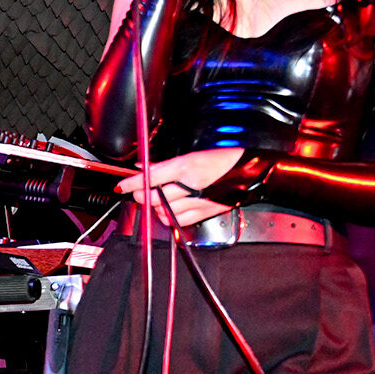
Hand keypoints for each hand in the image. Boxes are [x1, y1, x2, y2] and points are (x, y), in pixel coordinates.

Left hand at [116, 149, 244, 227]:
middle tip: (138, 191)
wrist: (251, 162)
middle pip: (154, 197)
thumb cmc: (225, 152)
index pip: (150, 177)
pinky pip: (181, 221)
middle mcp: (192, 185)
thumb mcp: (192, 152)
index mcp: (187, 166)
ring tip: (153, 200)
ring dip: (155, 207)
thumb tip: (146, 167)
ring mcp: (200, 200)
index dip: (132, 183)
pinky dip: (169, 218)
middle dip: (142, 195)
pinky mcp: (208, 211)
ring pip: (165, 211)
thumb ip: (167, 163)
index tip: (123, 186)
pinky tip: (168, 211)